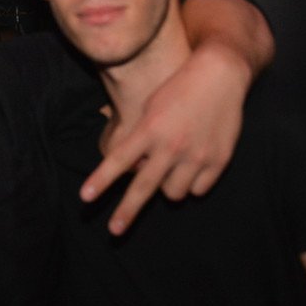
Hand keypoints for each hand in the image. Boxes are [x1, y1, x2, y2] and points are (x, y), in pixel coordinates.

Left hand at [81, 42, 250, 233]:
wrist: (220, 74)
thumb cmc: (179, 88)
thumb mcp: (151, 106)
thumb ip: (141, 139)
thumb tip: (136, 172)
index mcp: (150, 129)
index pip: (119, 160)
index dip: (101, 181)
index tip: (85, 198)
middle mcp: (171, 145)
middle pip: (144, 188)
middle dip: (127, 212)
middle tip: (114, 231)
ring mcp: (196, 155)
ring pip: (173, 193)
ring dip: (167, 187)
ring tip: (172, 167)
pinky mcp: (218, 161)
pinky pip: (198, 189)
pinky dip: (193, 183)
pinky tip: (194, 164)